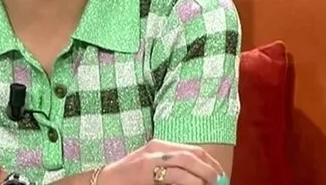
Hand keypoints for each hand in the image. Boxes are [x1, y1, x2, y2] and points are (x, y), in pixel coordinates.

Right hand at [98, 140, 223, 184]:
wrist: (104, 182)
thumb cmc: (128, 179)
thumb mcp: (151, 169)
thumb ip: (170, 169)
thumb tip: (196, 178)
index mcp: (160, 145)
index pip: (193, 150)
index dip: (211, 162)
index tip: (221, 175)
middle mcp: (157, 147)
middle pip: (194, 153)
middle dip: (211, 168)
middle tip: (221, 181)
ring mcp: (151, 157)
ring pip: (187, 161)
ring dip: (204, 174)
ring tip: (212, 184)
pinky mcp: (147, 170)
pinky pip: (176, 174)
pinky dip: (190, 181)